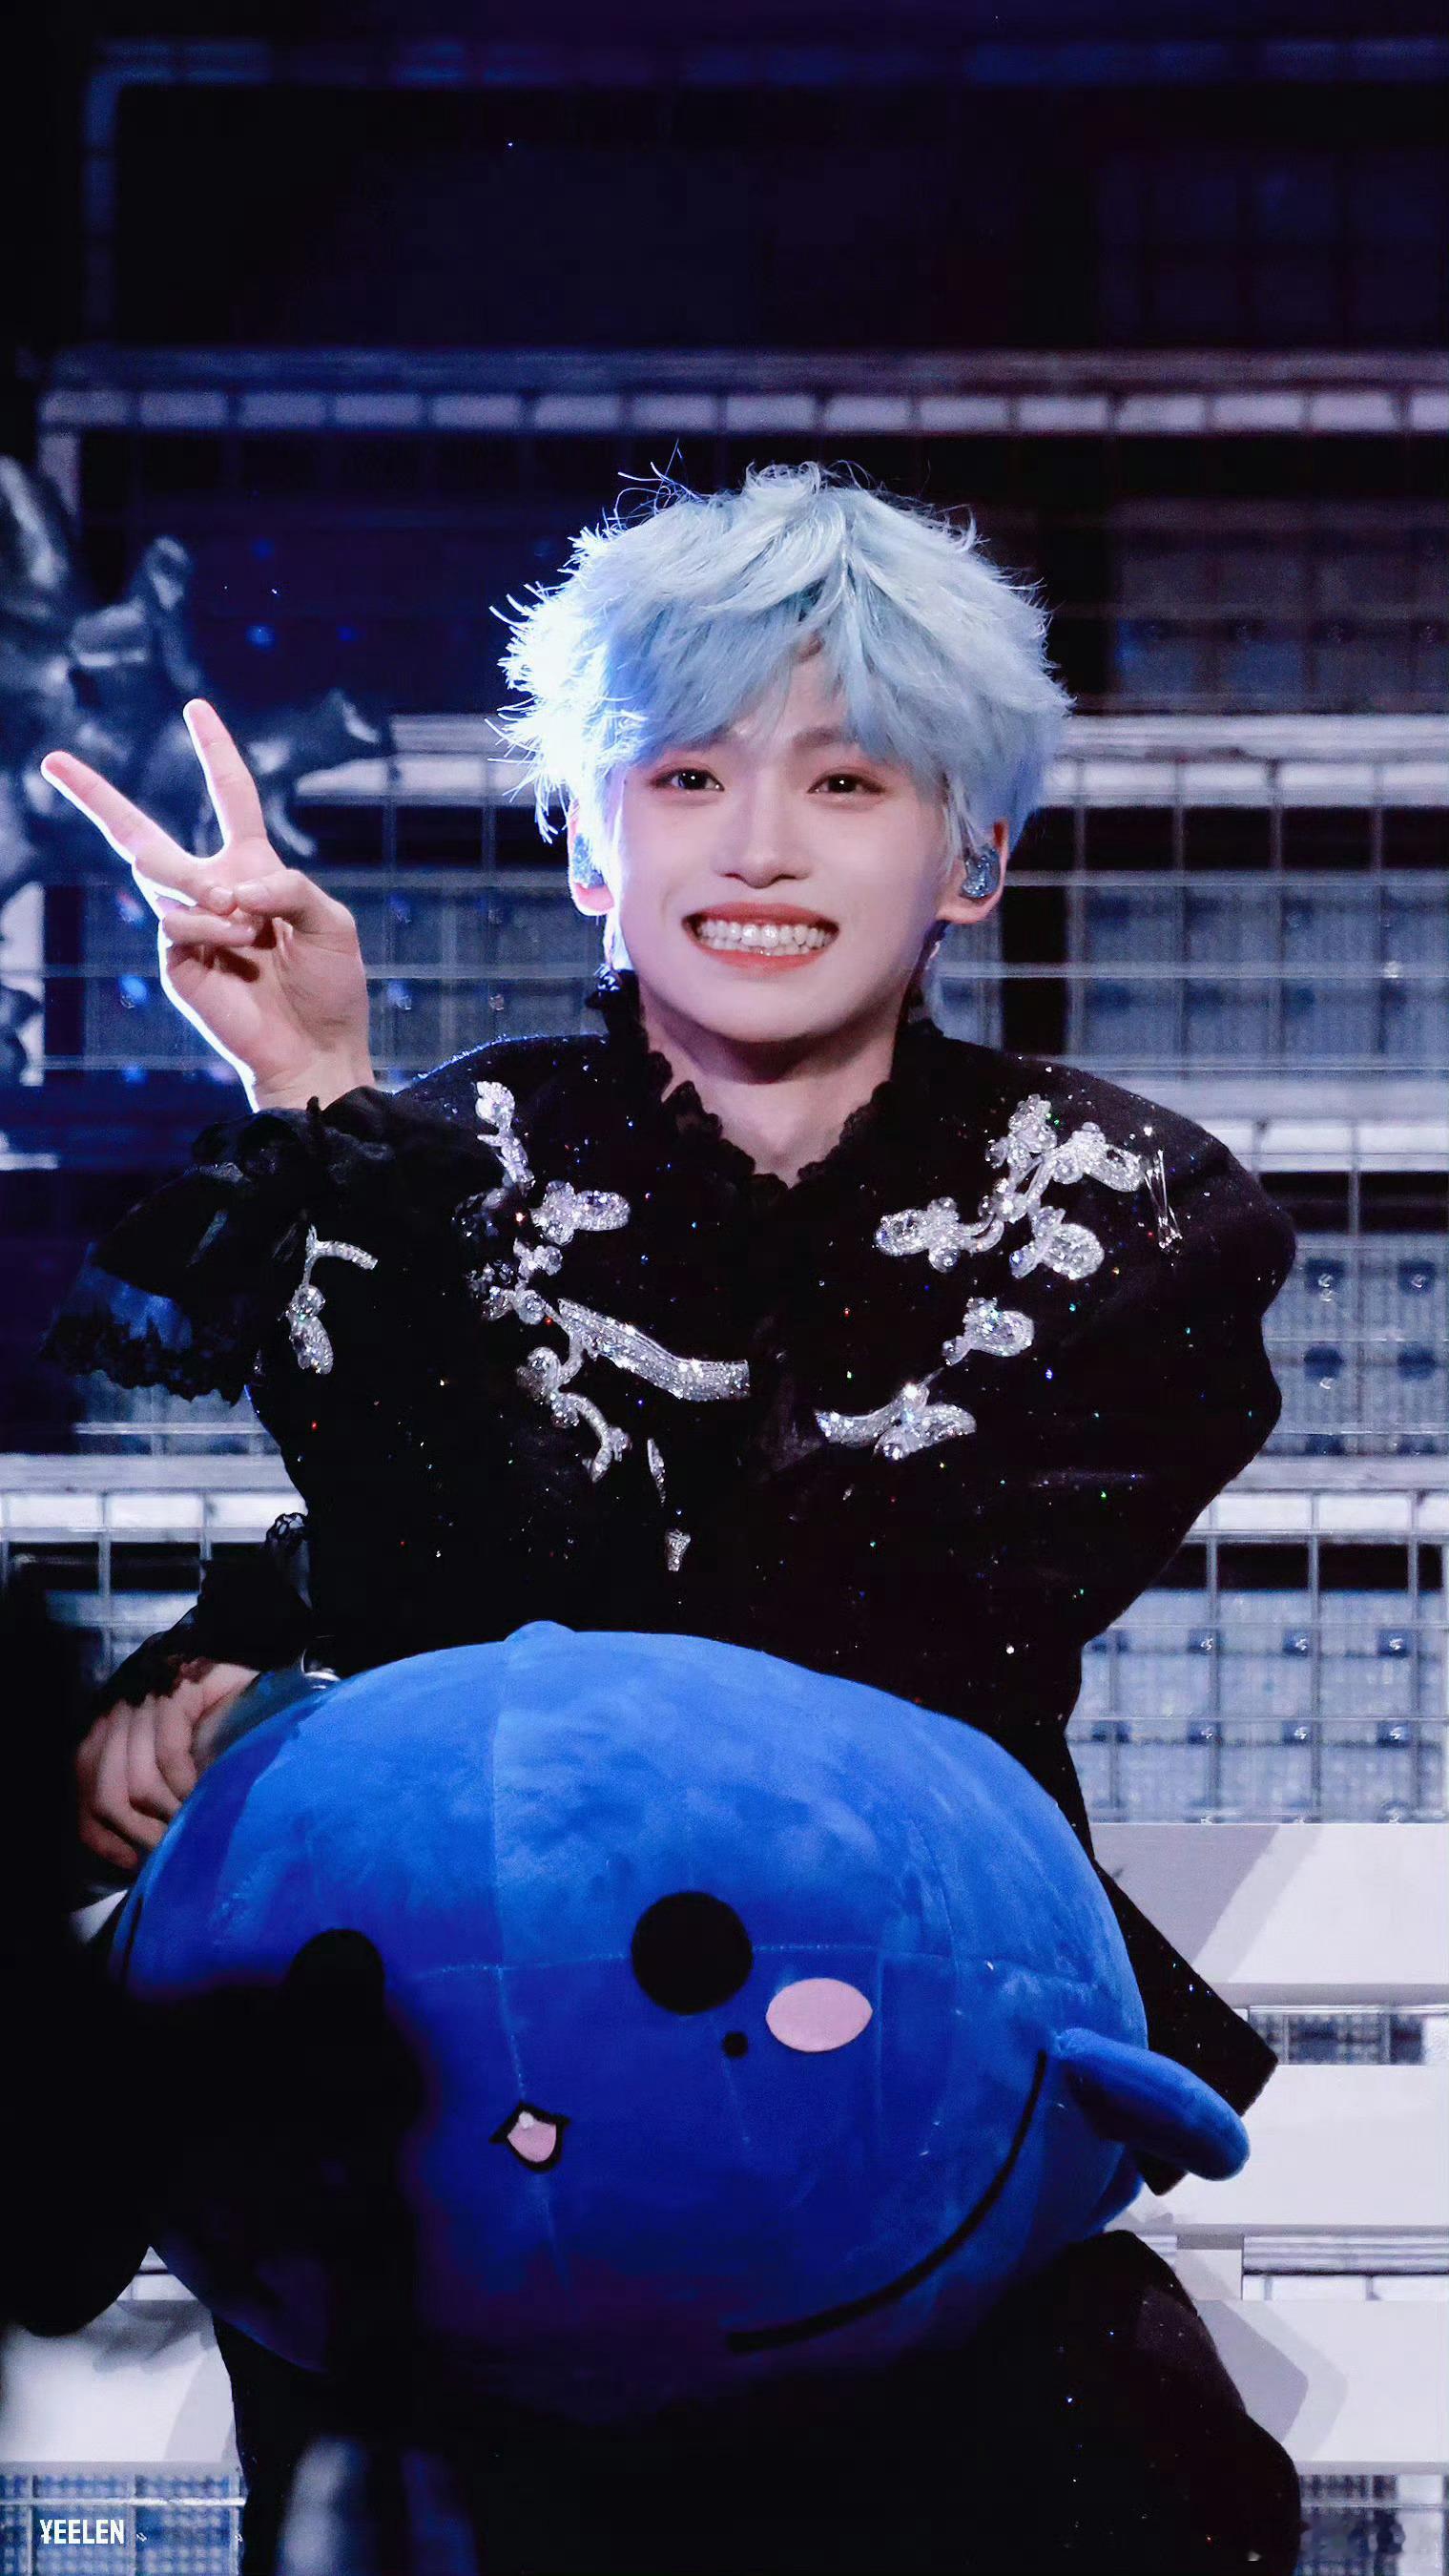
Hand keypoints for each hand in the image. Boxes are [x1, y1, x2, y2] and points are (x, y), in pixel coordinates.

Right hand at [40, 700, 375, 1109]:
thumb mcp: (330, 921)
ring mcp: (187, 927)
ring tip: (249, 931)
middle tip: (52, 760)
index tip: (197, 707)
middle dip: (93, 795)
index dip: (216, 753)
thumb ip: (289, 884)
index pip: (230, 798)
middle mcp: (212, 891)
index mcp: (252, 869)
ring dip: (214, 897)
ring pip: (166, 876)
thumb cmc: (330, 987)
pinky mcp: (173, 960)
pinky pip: (176, 920)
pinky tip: (239, 950)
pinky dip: (214, 928)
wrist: (315, 1049)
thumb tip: (231, 885)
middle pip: (140, 834)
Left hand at [75, 1659, 259, 1871]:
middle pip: (106, 1793)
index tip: (133, 1860)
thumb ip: (147, 1793)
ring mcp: (145, 1701)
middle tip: (172, 1842)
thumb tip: (138, 1852)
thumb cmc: (215, 1730)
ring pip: (135, 1779)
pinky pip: (168, 1752)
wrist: (250, 1678)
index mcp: (107, 1734)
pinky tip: (202, 1788)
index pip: (86, 1794)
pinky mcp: (174, 1692)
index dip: (103, 1835)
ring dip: (167, 1809)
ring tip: (192, 1816)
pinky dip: (184, 1781)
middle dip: (140, 1830)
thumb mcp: (170, 1768)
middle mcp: (117, 1715)